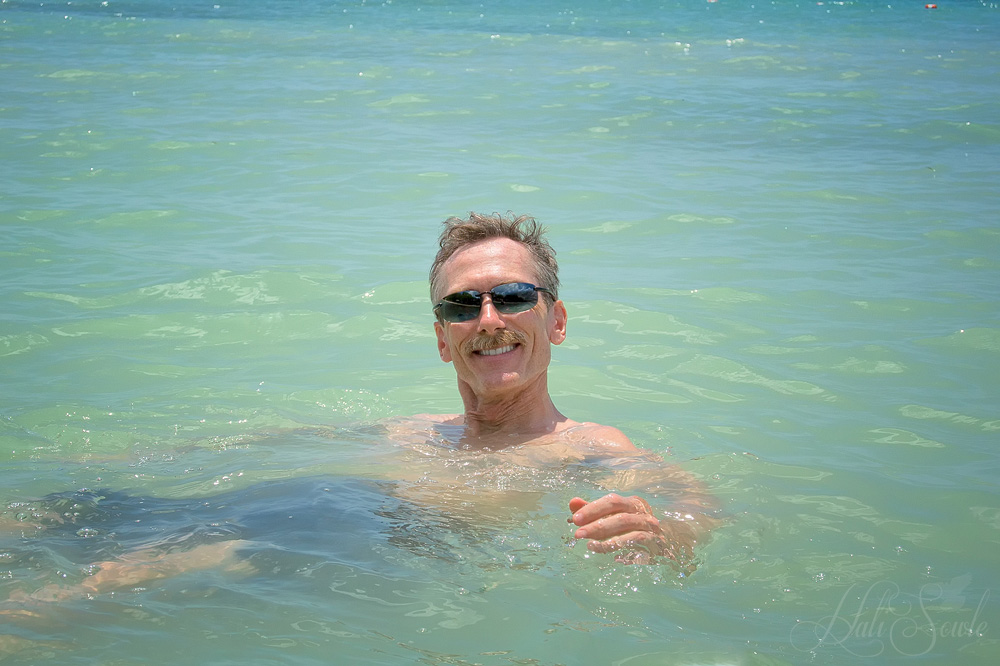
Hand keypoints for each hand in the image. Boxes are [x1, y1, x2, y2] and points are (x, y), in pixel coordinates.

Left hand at [568, 494, 691, 564]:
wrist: (670, 541)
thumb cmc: (634, 527)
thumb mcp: (614, 516)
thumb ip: (593, 510)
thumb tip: (572, 502)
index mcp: (632, 504)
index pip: (612, 501)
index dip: (593, 508)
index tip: (575, 518)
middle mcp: (644, 515)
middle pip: (621, 517)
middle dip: (597, 525)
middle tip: (577, 533)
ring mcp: (653, 532)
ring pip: (631, 533)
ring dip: (608, 540)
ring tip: (590, 545)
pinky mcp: (657, 548)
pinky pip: (640, 549)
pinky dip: (625, 552)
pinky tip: (612, 556)